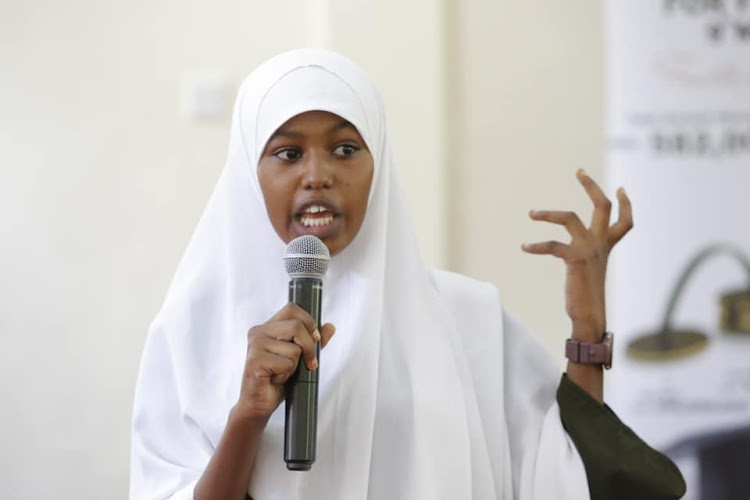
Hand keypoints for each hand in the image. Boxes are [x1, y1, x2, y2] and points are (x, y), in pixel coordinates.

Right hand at [235, 303, 335, 422]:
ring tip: (281, 373)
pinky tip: (275, 379)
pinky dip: (286, 375)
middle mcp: (258, 332)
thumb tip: (330, 326)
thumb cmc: (276, 380)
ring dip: (295, 366)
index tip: (315, 338)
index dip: (308, 321)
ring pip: (294, 349)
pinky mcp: (255, 361)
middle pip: (297, 326)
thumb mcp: (299, 358)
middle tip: (308, 364)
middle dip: (309, 347)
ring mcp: (255, 346)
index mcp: (267, 327)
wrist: (259, 404)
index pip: (292, 309)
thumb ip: (313, 341)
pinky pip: (287, 364)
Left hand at [522, 169, 632, 341]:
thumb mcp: (589, 269)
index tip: (621, 188)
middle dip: (591, 186)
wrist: (590, 316)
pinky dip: (537, 245)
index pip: (624, 221)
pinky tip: (525, 247)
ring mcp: (589, 249)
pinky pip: (553, 245)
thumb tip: (575, 254)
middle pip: (602, 206)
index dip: (626, 204)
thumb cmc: (586, 295)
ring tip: (531, 213)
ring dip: (548, 213)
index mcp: (606, 246)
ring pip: (569, 218)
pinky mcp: (575, 259)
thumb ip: (586, 256)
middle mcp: (600, 244)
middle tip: (579, 170)